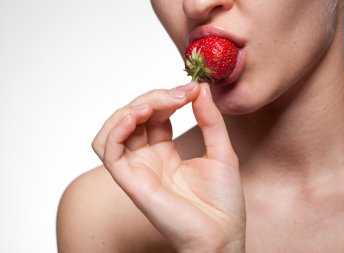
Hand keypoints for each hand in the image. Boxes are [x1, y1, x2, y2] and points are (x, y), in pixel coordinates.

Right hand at [92, 83, 245, 251]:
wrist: (223, 236)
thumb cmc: (223, 202)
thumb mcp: (221, 151)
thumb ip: (209, 120)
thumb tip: (201, 88)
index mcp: (165, 152)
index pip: (154, 115)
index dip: (168, 97)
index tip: (192, 89)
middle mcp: (147, 159)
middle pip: (133, 117)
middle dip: (153, 98)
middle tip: (181, 94)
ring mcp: (138, 169)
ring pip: (114, 130)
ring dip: (131, 110)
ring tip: (156, 104)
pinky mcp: (131, 182)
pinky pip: (109, 151)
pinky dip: (117, 129)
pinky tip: (137, 116)